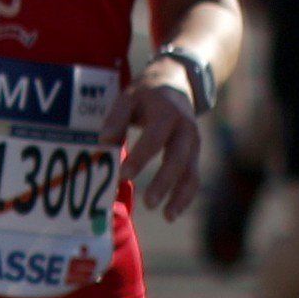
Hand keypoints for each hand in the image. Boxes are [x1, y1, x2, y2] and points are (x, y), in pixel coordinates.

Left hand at [99, 67, 207, 219]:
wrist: (176, 81)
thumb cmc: (146, 94)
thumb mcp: (129, 96)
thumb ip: (116, 118)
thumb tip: (104, 141)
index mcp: (167, 113)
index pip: (154, 138)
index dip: (140, 157)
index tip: (123, 174)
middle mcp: (185, 128)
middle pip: (178, 158)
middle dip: (164, 181)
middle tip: (148, 202)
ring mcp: (194, 142)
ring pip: (191, 171)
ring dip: (180, 195)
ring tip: (166, 216)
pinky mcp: (195, 153)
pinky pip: (193, 177)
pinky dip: (185, 196)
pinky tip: (171, 213)